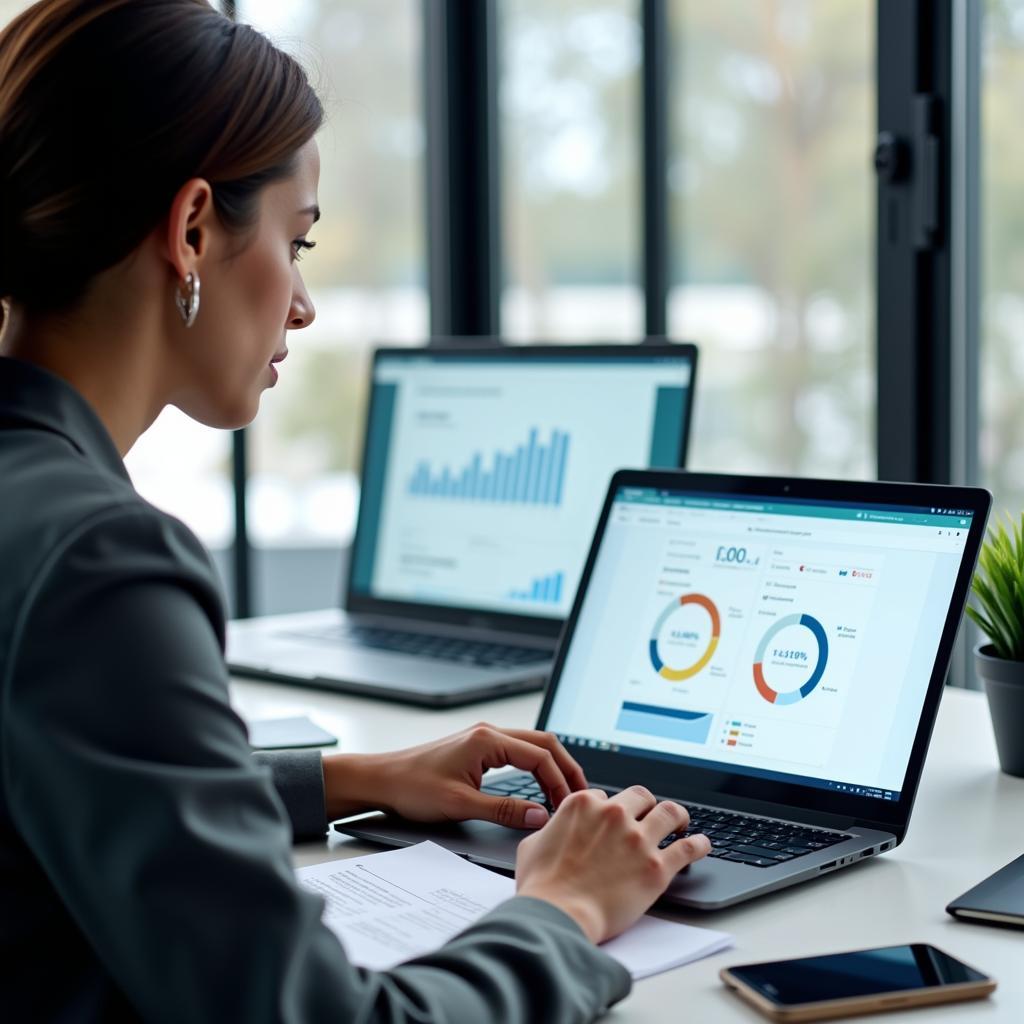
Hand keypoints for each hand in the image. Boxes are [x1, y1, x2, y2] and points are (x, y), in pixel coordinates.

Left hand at [322, 724, 586, 829]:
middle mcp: (489, 733)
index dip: (560, 782)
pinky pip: (519, 752)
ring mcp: (484, 738)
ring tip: (567, 793)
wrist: (381, 780)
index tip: (571, 806)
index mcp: (488, 741)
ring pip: (533, 746)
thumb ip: (504, 811)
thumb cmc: (412, 788)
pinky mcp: (478, 749)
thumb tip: (541, 817)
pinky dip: (537, 767)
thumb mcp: (461, 805)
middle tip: (583, 795)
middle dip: (566, 768)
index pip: (540, 757)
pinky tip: (541, 786)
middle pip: (544, 743)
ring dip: (553, 767)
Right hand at [515, 785, 710, 943]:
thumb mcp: (533, 846)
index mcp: (583, 805)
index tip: (611, 822)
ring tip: (681, 823)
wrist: (558, 916)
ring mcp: (637, 840)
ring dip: (677, 816)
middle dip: (645, 805)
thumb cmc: (542, 886)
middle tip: (649, 816)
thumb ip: (550, 829)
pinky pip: (688, 848)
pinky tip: (702, 844)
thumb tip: (553, 829)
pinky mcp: (657, 868)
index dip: (607, 809)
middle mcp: (613, 815)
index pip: (603, 796)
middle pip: (640, 796)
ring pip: (670, 812)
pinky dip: (699, 844)